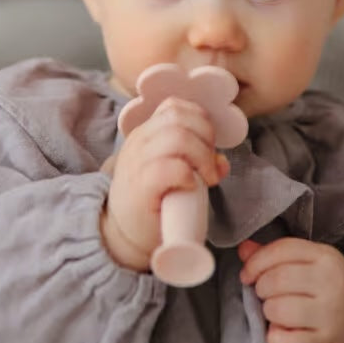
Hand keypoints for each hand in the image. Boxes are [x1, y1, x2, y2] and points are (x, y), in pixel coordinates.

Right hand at [100, 97, 228, 270]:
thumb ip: (194, 161)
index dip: (199, 120)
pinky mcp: (141, 185)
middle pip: (178, 117)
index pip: (174, 107)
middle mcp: (139, 142)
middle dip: (205, 136)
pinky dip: (189, 175)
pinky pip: (170, 167)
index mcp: (145, 134)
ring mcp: (138, 162)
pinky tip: (191, 187)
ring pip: (177, 137)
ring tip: (207, 178)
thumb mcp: (170, 174)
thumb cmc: (150, 203)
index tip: (208, 144)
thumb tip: (223, 162)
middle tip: (209, 163)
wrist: (120, 236)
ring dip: (202, 156)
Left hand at [237, 237, 343, 342]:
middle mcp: (332, 283)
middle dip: (261, 289)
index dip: (256, 262)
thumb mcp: (307, 264)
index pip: (282, 250)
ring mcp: (331, 314)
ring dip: (268, 312)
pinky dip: (274, 338)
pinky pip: (284, 342)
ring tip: (276, 312)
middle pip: (277, 280)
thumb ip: (274, 254)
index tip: (247, 275)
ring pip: (278, 310)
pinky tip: (282, 332)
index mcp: (327, 257)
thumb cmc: (324, 289)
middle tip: (265, 295)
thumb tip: (243, 249)